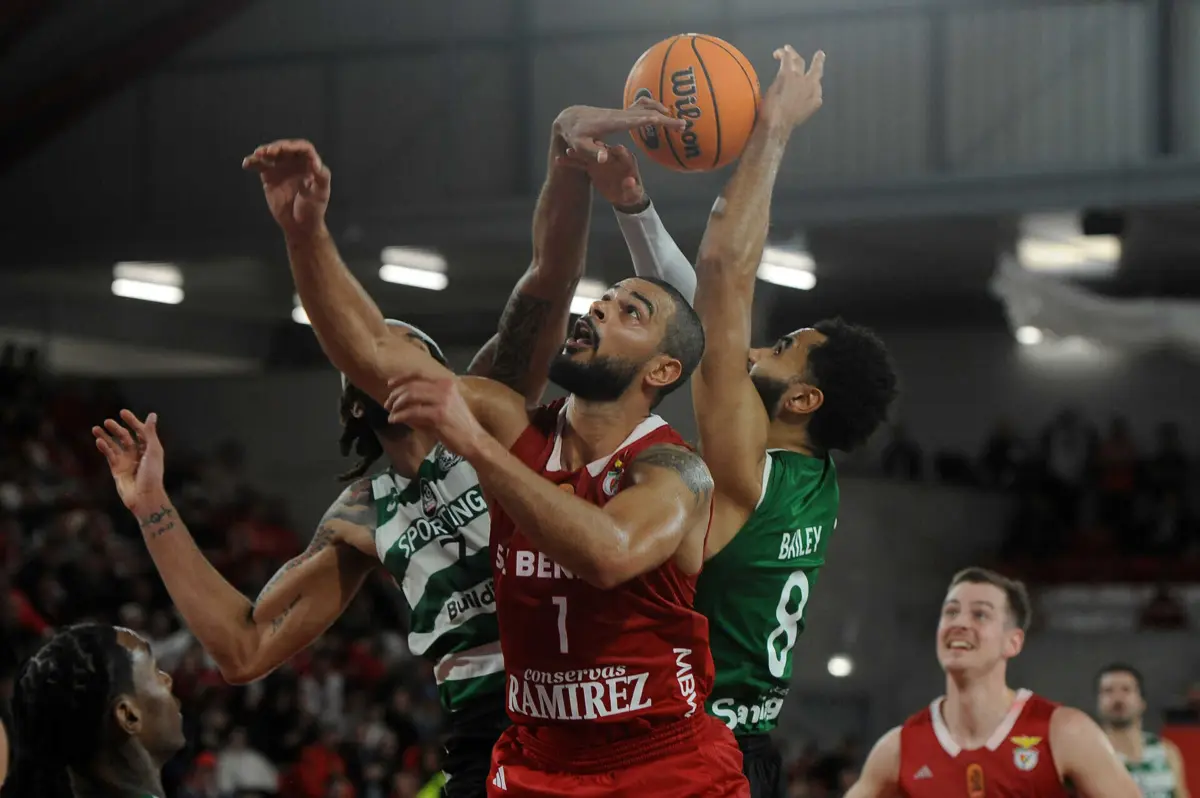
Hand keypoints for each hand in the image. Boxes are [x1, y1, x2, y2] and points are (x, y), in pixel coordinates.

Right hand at [93, 410, 165, 512]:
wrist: (144, 496)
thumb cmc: (152, 473)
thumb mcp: (153, 450)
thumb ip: (150, 433)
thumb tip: (152, 414)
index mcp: (149, 449)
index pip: (140, 431)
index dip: (132, 421)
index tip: (122, 412)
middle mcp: (138, 454)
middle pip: (126, 437)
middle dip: (116, 429)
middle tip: (107, 421)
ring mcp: (127, 462)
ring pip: (114, 446)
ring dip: (106, 437)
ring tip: (95, 428)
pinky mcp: (117, 470)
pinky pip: (109, 456)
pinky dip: (104, 448)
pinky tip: (98, 441)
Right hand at [242, 139, 330, 237]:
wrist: (299, 225)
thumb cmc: (313, 209)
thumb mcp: (321, 193)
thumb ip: (321, 177)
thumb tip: (315, 162)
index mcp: (309, 164)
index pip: (303, 148)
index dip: (294, 146)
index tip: (286, 150)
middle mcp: (295, 163)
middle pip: (285, 148)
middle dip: (277, 147)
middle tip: (269, 151)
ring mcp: (281, 169)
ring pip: (271, 154)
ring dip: (263, 151)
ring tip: (258, 154)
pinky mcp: (269, 176)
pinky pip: (260, 166)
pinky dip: (253, 162)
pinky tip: (247, 164)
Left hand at [384, 375, 487, 460]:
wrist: (474, 441)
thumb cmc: (459, 426)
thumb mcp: (443, 408)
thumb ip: (424, 402)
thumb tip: (401, 402)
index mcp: (446, 383)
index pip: (419, 374)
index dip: (402, 378)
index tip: (389, 385)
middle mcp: (445, 388)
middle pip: (412, 385)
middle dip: (396, 394)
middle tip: (387, 404)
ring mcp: (442, 400)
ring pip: (410, 396)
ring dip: (396, 404)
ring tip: (390, 413)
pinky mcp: (438, 415)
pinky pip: (412, 412)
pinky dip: (400, 416)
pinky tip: (394, 420)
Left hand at [553, 98, 684, 163]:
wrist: (570, 118)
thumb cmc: (575, 135)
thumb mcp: (579, 146)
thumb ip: (593, 153)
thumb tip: (606, 157)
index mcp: (614, 122)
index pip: (640, 120)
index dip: (658, 120)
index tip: (674, 123)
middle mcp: (621, 114)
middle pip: (648, 112)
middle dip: (667, 118)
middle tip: (684, 126)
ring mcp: (622, 112)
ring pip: (646, 106)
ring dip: (662, 110)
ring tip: (676, 121)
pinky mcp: (622, 112)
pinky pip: (641, 107)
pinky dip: (654, 108)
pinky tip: (662, 115)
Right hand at [558, 144, 647, 212]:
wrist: (623, 195)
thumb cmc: (632, 193)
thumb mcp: (633, 193)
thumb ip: (632, 188)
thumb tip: (630, 182)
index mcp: (625, 161)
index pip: (622, 153)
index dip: (618, 150)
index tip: (613, 148)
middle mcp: (612, 157)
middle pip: (602, 150)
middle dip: (594, 148)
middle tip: (586, 145)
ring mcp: (600, 160)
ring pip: (588, 154)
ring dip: (578, 153)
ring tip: (567, 151)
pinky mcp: (591, 166)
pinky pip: (580, 163)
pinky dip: (571, 162)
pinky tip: (559, 160)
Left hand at [760, 46, 824, 132]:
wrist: (778, 123)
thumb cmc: (785, 125)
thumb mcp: (799, 117)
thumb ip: (804, 107)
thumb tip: (807, 103)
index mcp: (815, 100)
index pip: (817, 87)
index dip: (813, 84)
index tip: (810, 83)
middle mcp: (811, 86)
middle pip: (816, 70)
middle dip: (818, 62)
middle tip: (820, 55)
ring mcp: (799, 78)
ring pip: (799, 61)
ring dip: (793, 54)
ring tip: (788, 49)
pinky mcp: (787, 74)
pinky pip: (787, 59)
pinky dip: (783, 53)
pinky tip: (780, 51)